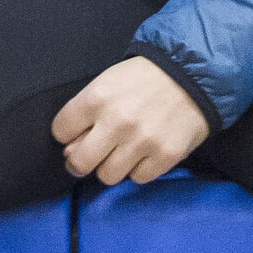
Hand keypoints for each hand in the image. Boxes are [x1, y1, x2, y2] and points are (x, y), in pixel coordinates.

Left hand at [52, 57, 210, 186]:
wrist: (192, 75)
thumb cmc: (144, 78)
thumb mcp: (109, 83)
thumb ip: (86, 114)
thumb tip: (69, 150)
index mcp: (97, 98)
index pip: (60, 131)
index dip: (67, 134)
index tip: (77, 133)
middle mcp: (117, 122)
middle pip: (80, 163)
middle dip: (80, 161)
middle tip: (92, 155)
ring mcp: (141, 142)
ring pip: (107, 176)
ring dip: (111, 165)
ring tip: (123, 150)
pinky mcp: (164, 156)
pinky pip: (138, 178)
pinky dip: (138, 168)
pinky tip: (144, 151)